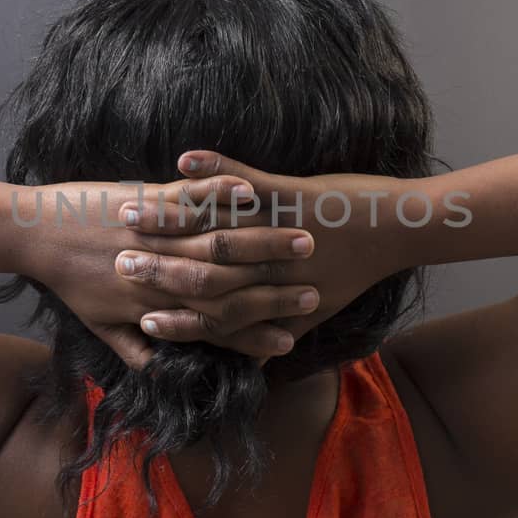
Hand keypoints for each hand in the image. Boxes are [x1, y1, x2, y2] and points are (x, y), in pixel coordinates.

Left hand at [17, 172, 320, 368]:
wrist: (31, 234)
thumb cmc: (66, 279)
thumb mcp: (98, 326)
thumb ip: (134, 350)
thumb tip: (161, 372)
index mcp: (155, 307)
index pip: (218, 326)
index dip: (257, 333)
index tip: (292, 338)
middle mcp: (162, 273)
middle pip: (232, 283)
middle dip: (278, 286)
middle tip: (316, 287)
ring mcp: (156, 234)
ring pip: (220, 238)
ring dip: (266, 239)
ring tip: (305, 238)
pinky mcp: (148, 198)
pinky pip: (192, 194)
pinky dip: (223, 190)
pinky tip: (252, 193)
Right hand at [114, 151, 416, 347]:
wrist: (402, 230)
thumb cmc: (359, 268)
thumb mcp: (317, 309)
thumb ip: (281, 331)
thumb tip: (257, 360)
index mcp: (272, 299)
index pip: (208, 315)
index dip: (169, 316)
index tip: (135, 313)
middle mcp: (268, 272)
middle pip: (197, 274)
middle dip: (151, 267)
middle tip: (114, 262)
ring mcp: (276, 231)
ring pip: (213, 229)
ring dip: (168, 216)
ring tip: (128, 210)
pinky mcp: (291, 195)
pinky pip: (245, 181)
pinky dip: (214, 170)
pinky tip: (183, 158)